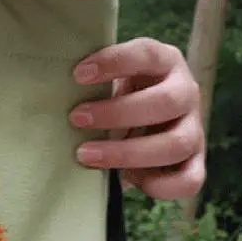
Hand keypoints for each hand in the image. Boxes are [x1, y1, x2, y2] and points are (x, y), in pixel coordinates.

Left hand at [70, 38, 205, 199]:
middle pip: (165, 102)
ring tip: (86, 155)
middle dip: (116, 113)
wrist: (140, 125)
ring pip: (176, 143)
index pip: (147, 54)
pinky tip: (128, 180)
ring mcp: (194, 129)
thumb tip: (48, 96)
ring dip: (127, 153)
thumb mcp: (107, 83)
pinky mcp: (194, 162)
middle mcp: (185, 93)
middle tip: (76, 119)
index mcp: (164, 63)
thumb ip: (90, 85)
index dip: (115, 63)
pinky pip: (190, 180)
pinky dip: (160, 186)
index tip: (77, 75)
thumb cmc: (114, 99)